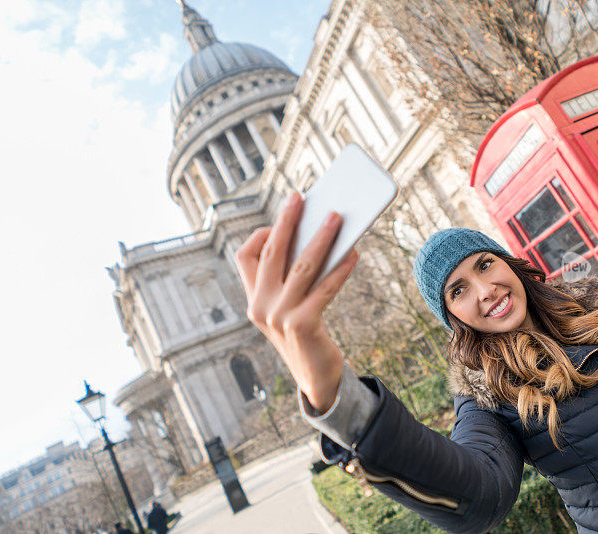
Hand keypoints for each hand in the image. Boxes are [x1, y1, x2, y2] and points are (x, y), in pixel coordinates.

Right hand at [234, 191, 358, 411]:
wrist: (316, 378)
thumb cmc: (307, 333)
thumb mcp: (290, 306)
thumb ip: (294, 277)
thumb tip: (318, 233)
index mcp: (253, 299)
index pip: (245, 256)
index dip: (261, 234)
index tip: (283, 218)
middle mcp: (260, 306)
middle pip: (273, 252)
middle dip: (287, 220)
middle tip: (299, 196)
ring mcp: (279, 316)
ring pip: (302, 265)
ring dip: (321, 237)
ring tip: (336, 217)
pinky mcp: (303, 324)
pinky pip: (325, 287)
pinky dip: (340, 267)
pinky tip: (353, 254)